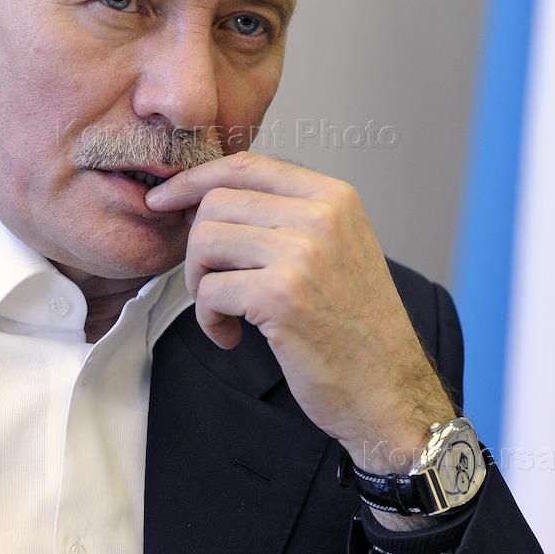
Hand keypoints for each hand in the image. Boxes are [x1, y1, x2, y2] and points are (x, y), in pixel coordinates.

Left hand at [144, 151, 456, 476]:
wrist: (389, 389)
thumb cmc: (355, 326)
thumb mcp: (337, 248)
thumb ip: (287, 215)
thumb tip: (209, 198)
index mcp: (334, 197)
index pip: (246, 165)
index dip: (194, 180)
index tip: (165, 199)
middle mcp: (321, 215)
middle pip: (217, 202)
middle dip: (198, 246)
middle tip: (211, 283)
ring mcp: (302, 253)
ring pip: (205, 241)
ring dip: (199, 282)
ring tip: (224, 311)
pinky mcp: (281, 295)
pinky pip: (209, 291)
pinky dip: (208, 319)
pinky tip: (231, 336)